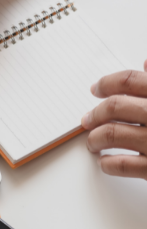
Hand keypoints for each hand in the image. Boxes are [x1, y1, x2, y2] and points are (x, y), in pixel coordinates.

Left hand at [81, 60, 146, 179]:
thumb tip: (146, 63)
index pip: (130, 80)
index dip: (107, 83)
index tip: (96, 89)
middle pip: (115, 107)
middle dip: (95, 113)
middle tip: (87, 119)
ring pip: (112, 134)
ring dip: (95, 138)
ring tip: (92, 142)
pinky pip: (123, 165)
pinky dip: (109, 164)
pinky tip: (106, 163)